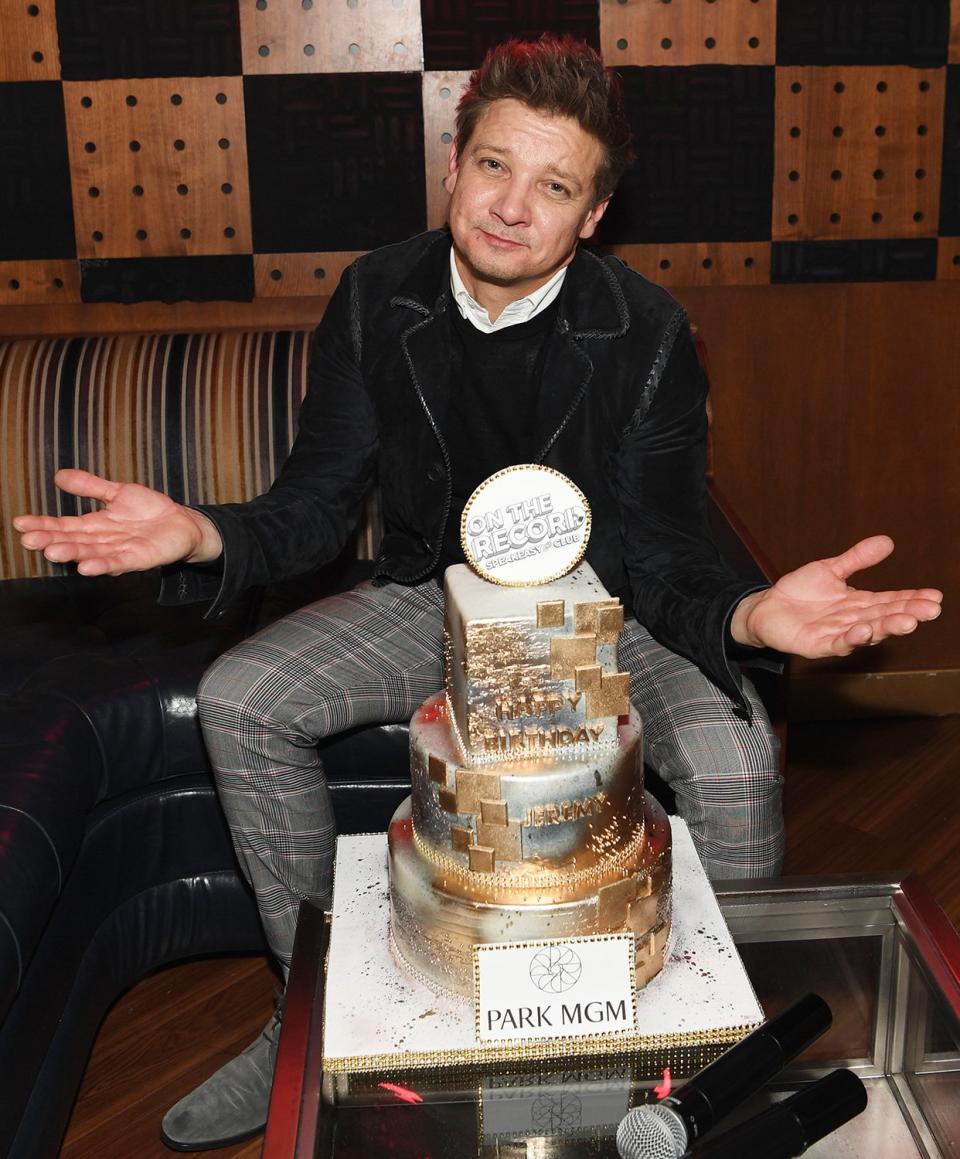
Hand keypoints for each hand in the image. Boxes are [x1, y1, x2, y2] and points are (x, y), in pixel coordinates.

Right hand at [12, 468, 222, 575]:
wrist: (183, 523)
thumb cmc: (149, 511)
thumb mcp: (118, 492)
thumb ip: (90, 486)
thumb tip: (58, 476)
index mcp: (95, 525)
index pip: (64, 525)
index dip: (42, 525)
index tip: (19, 523)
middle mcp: (103, 540)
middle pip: (73, 541)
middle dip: (51, 541)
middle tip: (28, 540)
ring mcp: (121, 551)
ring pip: (92, 552)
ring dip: (73, 553)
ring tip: (52, 552)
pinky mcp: (141, 558)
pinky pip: (119, 562)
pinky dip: (103, 564)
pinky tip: (86, 567)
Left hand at [731, 535, 942, 657]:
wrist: (766, 607)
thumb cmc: (800, 591)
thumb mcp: (831, 569)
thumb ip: (857, 558)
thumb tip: (887, 541)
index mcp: (861, 603)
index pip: (892, 600)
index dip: (913, 599)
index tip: (936, 596)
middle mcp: (854, 620)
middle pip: (886, 617)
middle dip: (909, 613)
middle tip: (931, 610)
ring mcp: (838, 634)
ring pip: (868, 632)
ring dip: (887, 627)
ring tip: (907, 620)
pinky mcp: (818, 645)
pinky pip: (838, 643)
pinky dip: (852, 638)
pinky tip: (864, 630)